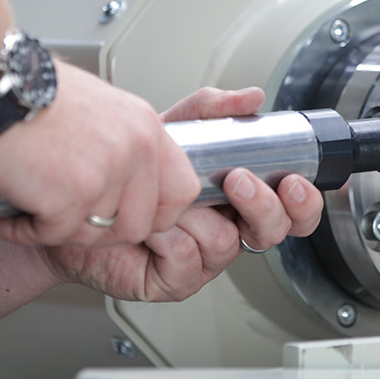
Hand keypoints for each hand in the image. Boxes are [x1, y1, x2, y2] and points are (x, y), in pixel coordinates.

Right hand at [0, 61, 200, 246]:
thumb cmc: (25, 90)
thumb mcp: (99, 108)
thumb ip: (121, 146)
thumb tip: (126, 184)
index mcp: (145, 127)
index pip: (182, 193)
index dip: (154, 214)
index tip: (123, 214)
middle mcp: (135, 150)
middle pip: (139, 225)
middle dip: (100, 232)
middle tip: (66, 218)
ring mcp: (106, 175)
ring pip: (95, 235)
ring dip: (59, 229)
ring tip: (31, 206)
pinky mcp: (69, 196)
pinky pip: (54, 235)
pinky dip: (25, 229)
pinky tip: (9, 211)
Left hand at [41, 87, 323, 301]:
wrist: (77, 202)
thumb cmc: (127, 172)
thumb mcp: (175, 129)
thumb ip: (212, 109)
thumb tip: (251, 97)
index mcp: (240, 198)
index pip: (292, 207)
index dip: (302, 200)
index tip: (292, 181)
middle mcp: (228, 229)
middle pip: (274, 231)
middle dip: (264, 207)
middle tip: (240, 183)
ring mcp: (204, 260)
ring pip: (228, 244)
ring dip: (197, 216)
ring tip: (170, 200)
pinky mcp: (175, 281)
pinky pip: (188, 260)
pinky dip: (169, 237)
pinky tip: (151, 226)